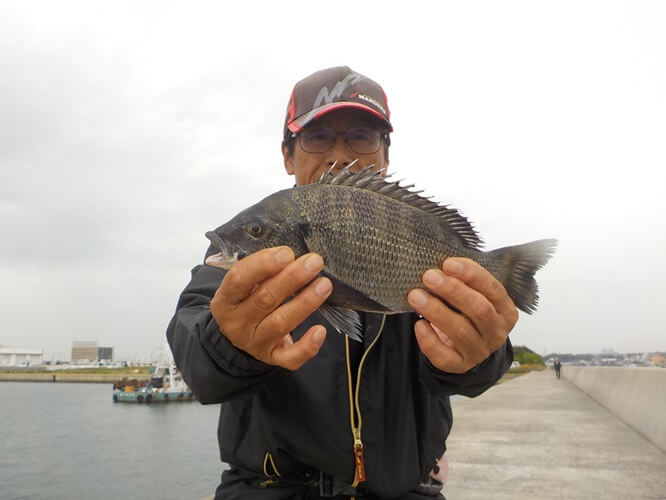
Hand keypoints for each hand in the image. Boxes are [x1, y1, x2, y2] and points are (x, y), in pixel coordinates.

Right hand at [210, 246, 331, 369]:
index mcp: (225, 300)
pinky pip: (290, 357)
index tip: (287, 253)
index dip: (263, 264)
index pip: (239, 279)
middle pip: (265, 299)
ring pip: (281, 323)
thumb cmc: (246, 301)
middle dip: (292, 278)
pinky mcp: (273, 357)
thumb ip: (260, 270)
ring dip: (305, 302)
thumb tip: (290, 254)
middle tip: (314, 262)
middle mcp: (237, 323)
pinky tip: (320, 330)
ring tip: (324, 285)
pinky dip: (307, 346)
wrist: (237, 338)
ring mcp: (255, 343)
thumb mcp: (243, 285)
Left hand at [407, 258, 517, 373]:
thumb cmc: (466, 312)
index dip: (471, 274)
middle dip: (453, 290)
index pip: (493, 289)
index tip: (448, 263)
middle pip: (479, 309)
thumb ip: (462, 281)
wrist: (462, 347)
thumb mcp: (472, 295)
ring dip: (436, 311)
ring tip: (415, 296)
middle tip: (429, 276)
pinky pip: (445, 356)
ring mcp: (480, 351)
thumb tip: (439, 265)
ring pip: (461, 331)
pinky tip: (418, 325)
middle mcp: (497, 331)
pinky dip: (429, 340)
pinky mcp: (460, 365)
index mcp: (505, 309)